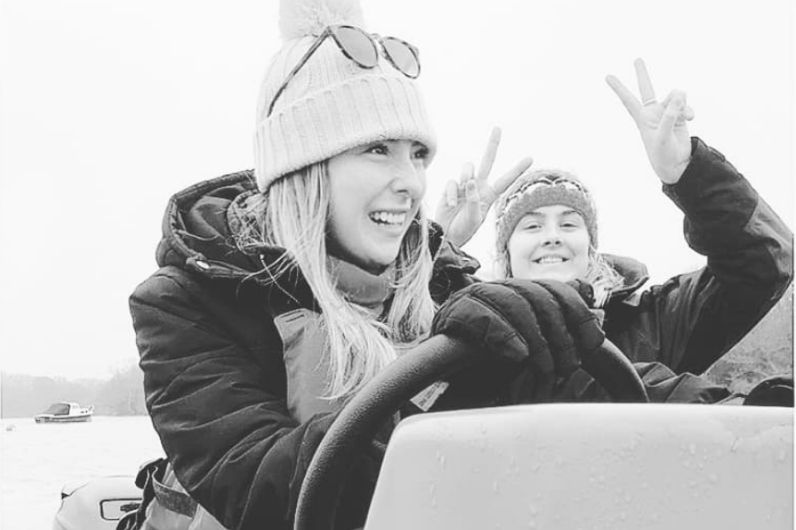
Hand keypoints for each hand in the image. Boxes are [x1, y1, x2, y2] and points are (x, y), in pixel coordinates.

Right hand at [431, 279, 603, 404]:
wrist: (443, 387)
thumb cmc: (493, 369)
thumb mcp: (534, 348)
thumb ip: (559, 322)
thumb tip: (589, 292)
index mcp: (518, 293)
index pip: (556, 289)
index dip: (578, 313)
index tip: (593, 343)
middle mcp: (498, 289)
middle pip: (538, 295)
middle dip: (560, 333)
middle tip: (567, 366)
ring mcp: (473, 297)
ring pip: (514, 303)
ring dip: (536, 338)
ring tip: (546, 368)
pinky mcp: (453, 313)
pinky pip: (481, 315)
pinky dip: (503, 334)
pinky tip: (518, 355)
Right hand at [433, 127, 532, 246]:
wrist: (445, 235)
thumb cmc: (463, 231)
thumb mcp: (474, 219)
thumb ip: (475, 201)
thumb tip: (471, 181)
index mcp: (489, 195)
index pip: (506, 180)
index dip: (517, 169)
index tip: (530, 158)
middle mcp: (478, 187)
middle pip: (487, 161)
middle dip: (492, 145)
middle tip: (498, 128)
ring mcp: (464, 186)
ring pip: (468, 168)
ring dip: (466, 175)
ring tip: (465, 188)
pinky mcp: (451, 188)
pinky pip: (453, 182)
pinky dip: (452, 193)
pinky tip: (452, 205)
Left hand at [606, 58, 693, 183]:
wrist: (676, 165)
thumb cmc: (663, 153)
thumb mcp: (664, 136)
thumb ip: (671, 114)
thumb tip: (679, 93)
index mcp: (643, 118)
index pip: (628, 99)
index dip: (618, 88)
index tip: (607, 76)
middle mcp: (653, 112)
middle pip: (647, 89)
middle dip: (642, 74)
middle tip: (637, 59)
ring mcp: (667, 113)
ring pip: (675, 97)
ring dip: (681, 104)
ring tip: (685, 117)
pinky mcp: (679, 116)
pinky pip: (686, 105)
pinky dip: (689, 110)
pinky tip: (691, 119)